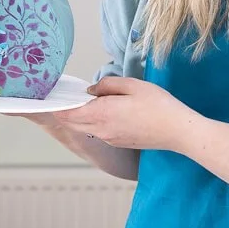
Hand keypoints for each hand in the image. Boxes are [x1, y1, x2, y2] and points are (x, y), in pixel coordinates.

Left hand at [51, 76, 201, 150]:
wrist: (177, 131)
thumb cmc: (159, 106)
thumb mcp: (133, 85)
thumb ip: (108, 85)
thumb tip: (92, 90)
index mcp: (102, 114)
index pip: (68, 113)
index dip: (57, 105)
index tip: (51, 96)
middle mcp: (101, 129)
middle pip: (73, 122)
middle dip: (65, 111)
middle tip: (64, 96)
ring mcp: (110, 138)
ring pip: (85, 127)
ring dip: (81, 116)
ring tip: (86, 101)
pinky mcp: (119, 142)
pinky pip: (99, 132)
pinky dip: (94, 122)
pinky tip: (106, 111)